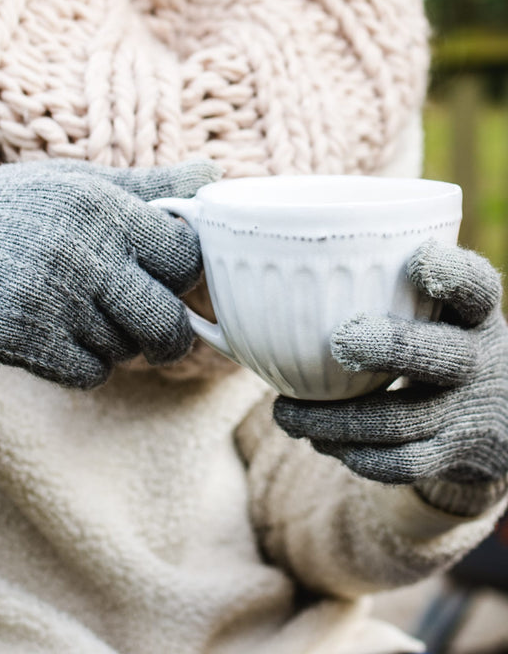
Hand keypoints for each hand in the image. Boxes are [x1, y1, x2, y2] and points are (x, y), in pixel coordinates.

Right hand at [0, 159, 220, 387]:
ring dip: (115, 341)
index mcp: (100, 206)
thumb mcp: (79, 183)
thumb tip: (214, 173)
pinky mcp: (21, 341)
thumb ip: (150, 187)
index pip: (186, 256)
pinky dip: (83, 362)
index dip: (182, 270)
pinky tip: (56, 333)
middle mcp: (79, 254)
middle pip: (168, 322)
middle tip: (153, 325)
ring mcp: (49, 301)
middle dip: (168, 332)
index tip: (167, 272)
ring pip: (126, 351)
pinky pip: (90, 374)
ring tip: (79, 311)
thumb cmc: (16, 209)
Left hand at [273, 240, 507, 486]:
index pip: (475, 286)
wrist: (500, 419)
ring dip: (334, 421)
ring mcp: (471, 412)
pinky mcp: (456, 455)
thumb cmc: (435, 342)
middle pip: (441, 356)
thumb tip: (242, 293)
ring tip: (283, 414)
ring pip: (400, 421)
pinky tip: (319, 440)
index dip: (453, 273)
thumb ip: (378, 288)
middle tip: (342, 342)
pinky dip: (353, 454)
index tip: (421, 260)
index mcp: (474, 313)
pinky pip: (400, 464)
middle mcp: (480, 359)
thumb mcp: (433, 311)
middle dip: (392, 347)